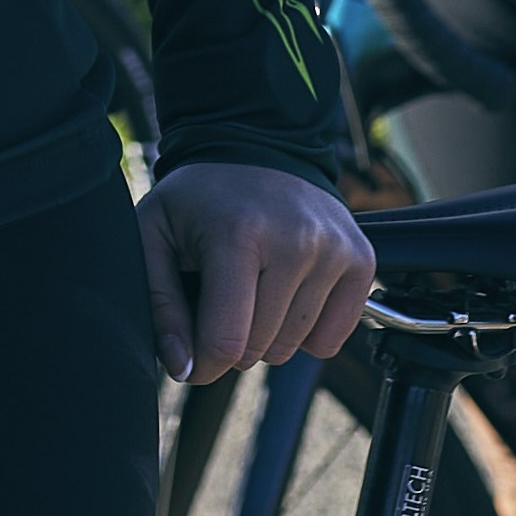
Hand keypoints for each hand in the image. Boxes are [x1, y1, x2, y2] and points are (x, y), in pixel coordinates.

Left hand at [141, 161, 375, 382]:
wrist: (258, 147)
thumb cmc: (200, 199)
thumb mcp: (154, 235)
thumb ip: (160, 305)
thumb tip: (185, 369)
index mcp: (238, 233)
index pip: (226, 340)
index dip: (202, 366)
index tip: (191, 358)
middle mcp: (296, 240)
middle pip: (259, 349)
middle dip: (232, 342)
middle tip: (221, 299)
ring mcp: (334, 250)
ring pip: (293, 348)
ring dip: (267, 336)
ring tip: (253, 289)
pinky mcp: (361, 260)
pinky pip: (330, 339)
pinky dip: (305, 332)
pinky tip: (287, 295)